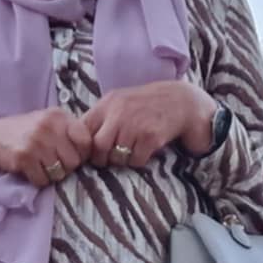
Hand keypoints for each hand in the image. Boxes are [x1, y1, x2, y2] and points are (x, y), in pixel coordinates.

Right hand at [0, 107, 92, 190]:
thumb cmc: (26, 133)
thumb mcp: (50, 124)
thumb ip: (70, 133)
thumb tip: (95, 154)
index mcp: (59, 116)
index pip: (87, 141)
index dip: (81, 154)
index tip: (71, 155)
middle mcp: (49, 125)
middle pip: (74, 162)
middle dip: (65, 167)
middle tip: (51, 161)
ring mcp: (36, 140)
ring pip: (59, 173)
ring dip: (50, 175)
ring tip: (39, 164)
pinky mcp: (24, 156)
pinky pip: (43, 180)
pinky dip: (37, 180)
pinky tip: (29, 169)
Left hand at [82, 80, 217, 167]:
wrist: (181, 101)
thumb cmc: (146, 106)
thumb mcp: (120, 104)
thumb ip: (101, 119)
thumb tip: (81, 145)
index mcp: (107, 104)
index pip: (83, 132)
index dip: (86, 147)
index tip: (93, 153)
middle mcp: (118, 113)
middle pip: (98, 148)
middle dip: (103, 158)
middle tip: (112, 158)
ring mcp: (134, 124)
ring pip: (116, 157)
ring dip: (123, 160)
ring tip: (131, 151)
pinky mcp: (150, 136)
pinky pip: (136, 160)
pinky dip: (139, 161)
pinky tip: (145, 150)